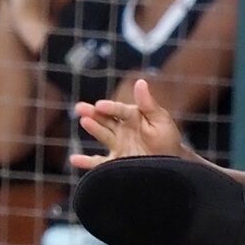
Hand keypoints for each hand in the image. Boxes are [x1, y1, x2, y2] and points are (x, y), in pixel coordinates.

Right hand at [69, 77, 185, 167]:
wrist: (170, 163)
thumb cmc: (167, 139)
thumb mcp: (161, 120)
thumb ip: (149, 104)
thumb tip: (140, 82)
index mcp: (132, 116)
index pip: (120, 110)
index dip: (110, 108)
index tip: (100, 105)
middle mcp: (121, 129)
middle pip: (105, 119)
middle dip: (93, 113)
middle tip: (80, 108)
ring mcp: (117, 144)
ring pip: (102, 134)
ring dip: (92, 128)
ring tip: (84, 121)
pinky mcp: (115, 162)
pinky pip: (99, 163)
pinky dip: (86, 162)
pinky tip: (74, 159)